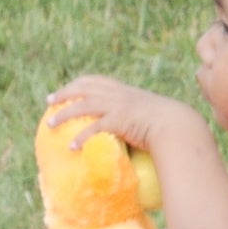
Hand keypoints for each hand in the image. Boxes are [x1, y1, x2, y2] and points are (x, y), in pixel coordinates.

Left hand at [44, 74, 198, 148]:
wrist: (178, 126)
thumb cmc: (167, 125)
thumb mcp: (147, 115)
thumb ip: (134, 118)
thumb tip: (129, 132)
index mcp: (123, 91)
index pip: (95, 80)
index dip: (77, 84)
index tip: (65, 90)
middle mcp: (118, 94)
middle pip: (83, 88)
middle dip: (64, 93)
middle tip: (49, 101)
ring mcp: (118, 106)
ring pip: (83, 105)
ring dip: (64, 114)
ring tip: (50, 124)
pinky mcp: (120, 120)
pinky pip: (95, 128)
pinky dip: (81, 138)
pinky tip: (72, 148)